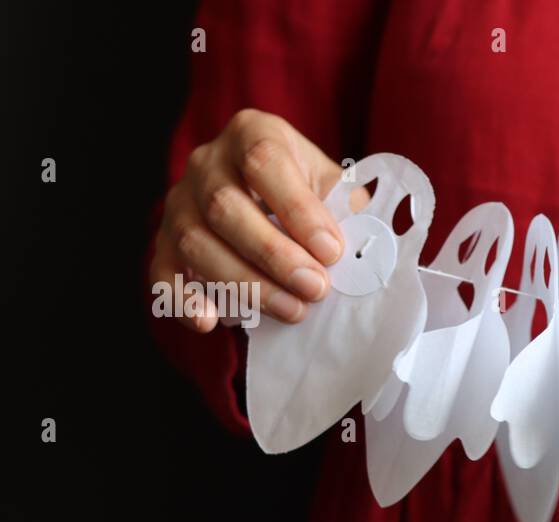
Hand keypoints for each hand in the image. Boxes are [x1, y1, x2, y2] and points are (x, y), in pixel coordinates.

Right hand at [150, 109, 344, 330]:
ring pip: (195, 242)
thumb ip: (349, 210)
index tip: (331, 250)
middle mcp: (207, 161)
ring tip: (293, 310)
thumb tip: (368, 249)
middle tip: (316, 288)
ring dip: (245, 283)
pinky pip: (161, 271)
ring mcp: (179, 201)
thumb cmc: (307, 194)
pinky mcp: (164, 241)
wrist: (267, 199)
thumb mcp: (332, 187)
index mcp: (253, 134)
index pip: (265, 162)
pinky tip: (211, 322)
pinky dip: (184, 299)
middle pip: (225, 207)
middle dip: (274, 255)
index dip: (298, 209)